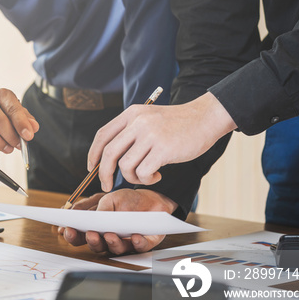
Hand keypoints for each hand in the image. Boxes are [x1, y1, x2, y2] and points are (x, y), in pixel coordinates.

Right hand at [0, 88, 38, 155]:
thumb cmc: (0, 112)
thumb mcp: (14, 111)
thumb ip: (25, 119)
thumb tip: (34, 128)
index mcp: (2, 95)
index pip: (13, 108)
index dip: (21, 123)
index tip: (28, 136)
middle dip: (10, 136)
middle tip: (17, 146)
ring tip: (8, 149)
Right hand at [58, 189, 176, 254]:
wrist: (151, 199)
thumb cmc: (126, 199)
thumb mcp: (108, 197)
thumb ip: (96, 206)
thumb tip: (82, 214)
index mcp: (96, 227)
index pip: (80, 235)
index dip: (72, 235)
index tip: (67, 230)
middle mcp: (108, 237)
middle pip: (95, 246)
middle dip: (91, 241)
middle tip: (90, 234)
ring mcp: (125, 242)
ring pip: (115, 249)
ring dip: (111, 243)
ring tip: (110, 234)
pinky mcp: (143, 243)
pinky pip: (139, 247)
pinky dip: (136, 243)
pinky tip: (134, 236)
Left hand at [88, 92, 236, 188]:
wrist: (206, 118)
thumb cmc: (178, 124)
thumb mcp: (149, 118)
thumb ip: (131, 132)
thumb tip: (109, 159)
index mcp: (131, 113)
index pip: (102, 135)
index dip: (93, 153)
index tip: (91, 167)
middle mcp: (138, 122)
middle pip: (109, 153)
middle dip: (103, 174)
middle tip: (106, 185)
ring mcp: (150, 135)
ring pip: (125, 165)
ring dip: (132, 177)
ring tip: (146, 175)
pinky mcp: (163, 149)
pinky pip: (143, 172)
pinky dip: (146, 179)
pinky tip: (157, 175)